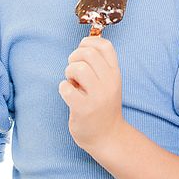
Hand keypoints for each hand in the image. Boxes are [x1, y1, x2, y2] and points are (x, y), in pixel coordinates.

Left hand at [58, 35, 124, 153]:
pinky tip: (68, 94)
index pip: (105, 46)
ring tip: (72, 82)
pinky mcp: (83, 109)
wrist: (108, 137)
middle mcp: (109, 82)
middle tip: (73, 69)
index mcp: (115, 73)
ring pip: (78, 68)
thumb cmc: (103, 105)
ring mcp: (97, 96)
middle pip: (88, 54)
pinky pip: (66, 88)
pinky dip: (63, 88)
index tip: (82, 50)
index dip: (89, 42)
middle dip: (74, 57)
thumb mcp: (109, 82)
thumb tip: (86, 41)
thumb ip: (100, 64)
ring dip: (69, 72)